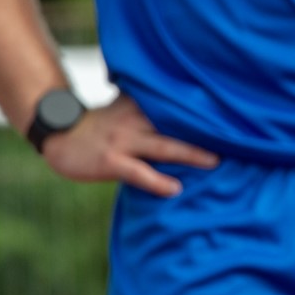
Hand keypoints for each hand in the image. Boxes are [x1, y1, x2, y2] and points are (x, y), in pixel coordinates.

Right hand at [41, 94, 217, 196]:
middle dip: (205, 131)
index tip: (230, 111)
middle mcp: (134, 120)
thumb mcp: (124, 108)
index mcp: (139, 106)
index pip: (174, 105)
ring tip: (215, 162)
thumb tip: (182, 108)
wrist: (58, 135)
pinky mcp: (111, 161)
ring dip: (190, 154)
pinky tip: (176, 189)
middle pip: (175, 125)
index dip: (201, 108)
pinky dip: (158, 181)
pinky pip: (139, 173)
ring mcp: (123, 141)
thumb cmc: (98, 126)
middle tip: (236, 136)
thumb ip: (149, 108)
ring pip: (163, 147)